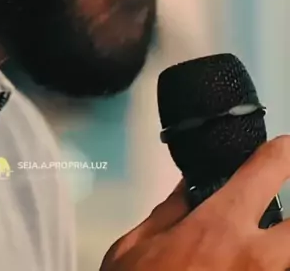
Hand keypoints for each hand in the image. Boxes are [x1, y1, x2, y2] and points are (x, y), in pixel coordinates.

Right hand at [100, 136, 289, 269]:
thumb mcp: (135, 248)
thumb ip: (168, 212)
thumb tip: (190, 188)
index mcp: (221, 227)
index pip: (268, 171)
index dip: (282, 153)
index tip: (285, 149)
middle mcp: (255, 258)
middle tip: (281, 211)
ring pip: (288, 258)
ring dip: (278, 250)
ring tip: (260, 246)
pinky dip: (268, 267)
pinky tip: (246, 267)